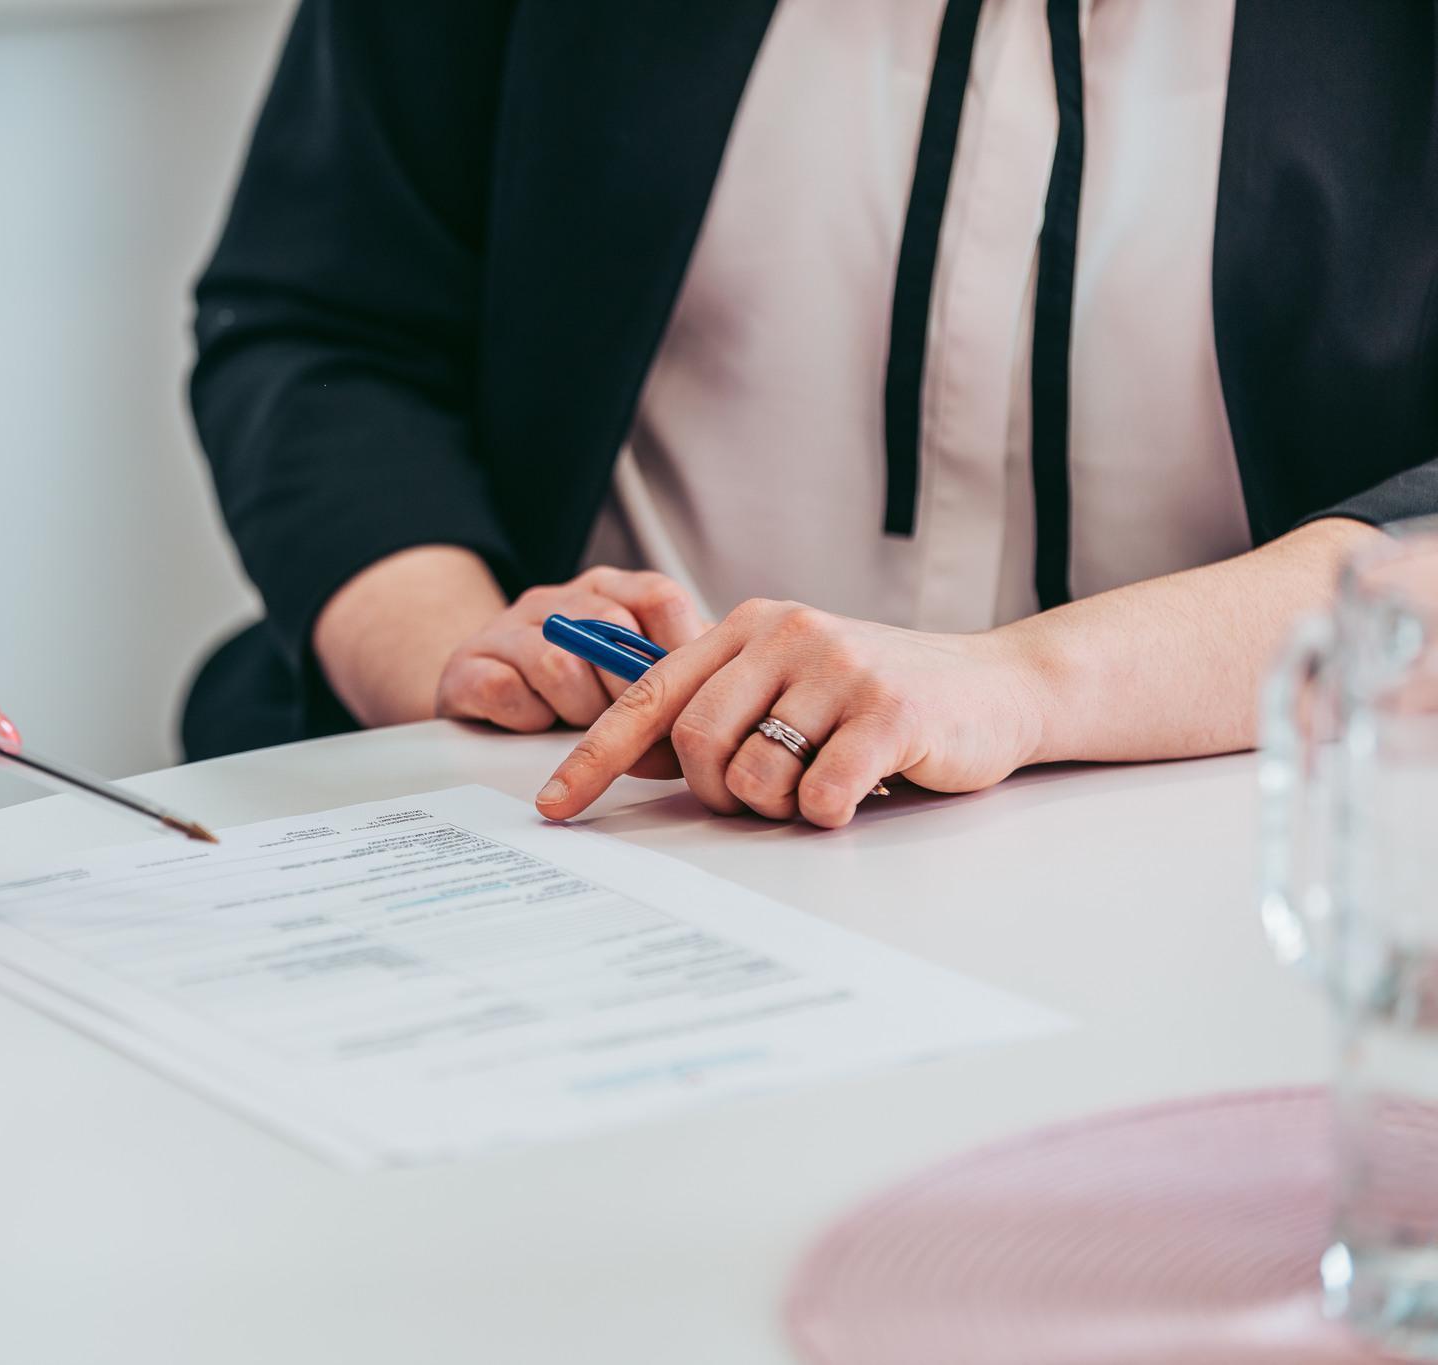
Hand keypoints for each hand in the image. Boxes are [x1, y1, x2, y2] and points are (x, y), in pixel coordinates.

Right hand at [437, 566, 707, 729]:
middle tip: (635, 727)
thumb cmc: (573, 686)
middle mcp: (557, 600)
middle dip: (629, 692)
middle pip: (609, 632)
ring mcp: (508, 629)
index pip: (657, 597)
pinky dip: (528, 716)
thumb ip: (678, 671)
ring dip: (578, 708)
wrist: (481, 686)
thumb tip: (735, 692)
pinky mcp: (468, 667)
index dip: (678, 646)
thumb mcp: (630, 669)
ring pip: (557, 663)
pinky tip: (535, 723)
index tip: (688, 693)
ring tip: (580, 725)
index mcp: (605, 591)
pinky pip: (504, 689)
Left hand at [534, 600, 1049, 827]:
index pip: (647, 696)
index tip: (553, 806)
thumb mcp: (791, 680)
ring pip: (754, 776)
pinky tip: (859, 791)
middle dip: (718, 794)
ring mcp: (839, 668)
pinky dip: (829, 813)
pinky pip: (819, 794)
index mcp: (748, 627)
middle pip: (697, 744)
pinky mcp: (889, 711)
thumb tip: (636, 757)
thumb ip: (723, 705)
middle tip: (762, 798)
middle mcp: (786, 634)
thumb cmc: (879, 698)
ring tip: (821, 784)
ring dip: (778, 806)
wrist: (999, 690)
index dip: (592, 756)